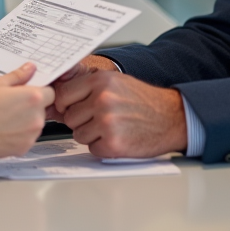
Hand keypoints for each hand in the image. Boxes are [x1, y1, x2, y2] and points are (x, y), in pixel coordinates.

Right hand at [0, 62, 53, 157]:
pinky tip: (4, 129)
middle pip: (42, 109)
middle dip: (30, 106)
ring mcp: (31, 135)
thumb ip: (18, 76)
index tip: (28, 91)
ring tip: (5, 117)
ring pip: (35, 124)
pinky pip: (27, 138)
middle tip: (11, 104)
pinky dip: (19, 134)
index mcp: (33, 98)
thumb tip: (30, 68)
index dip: (39, 91)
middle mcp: (37, 117)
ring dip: (26, 120)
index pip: (50, 92)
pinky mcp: (24, 148)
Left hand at [54, 71, 186, 157]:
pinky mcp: (113, 144)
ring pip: (78, 134)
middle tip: (101, 118)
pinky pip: (92, 149)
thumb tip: (58, 97)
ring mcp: (107, 122)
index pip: (62, 95)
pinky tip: (118, 138)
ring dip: (92, 135)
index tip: (72, 107)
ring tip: (112, 127)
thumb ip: (88, 86)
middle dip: (81, 121)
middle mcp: (102, 100)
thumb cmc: (144, 101)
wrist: (171, 117)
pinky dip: (103, 148)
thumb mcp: (116, 81)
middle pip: (69, 117)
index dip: (66, 104)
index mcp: (100, 81)